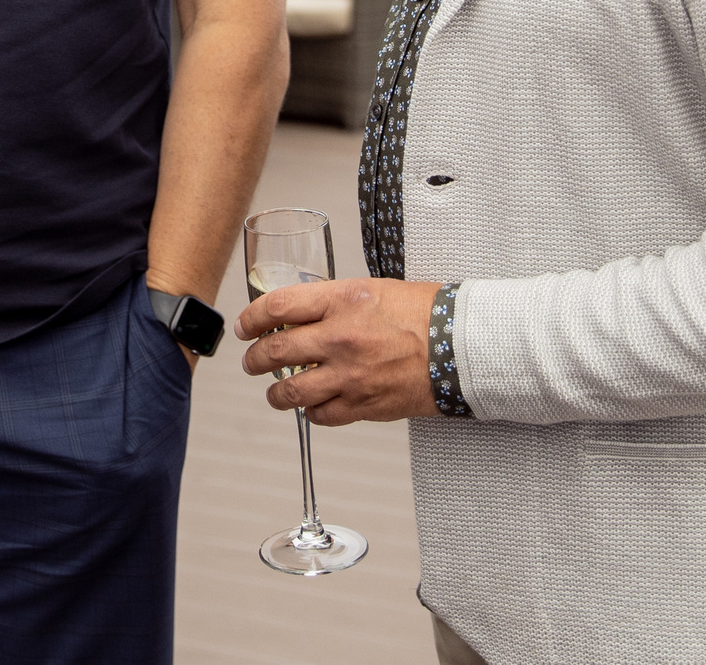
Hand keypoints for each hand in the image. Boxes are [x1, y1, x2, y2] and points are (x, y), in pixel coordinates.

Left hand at [236, 276, 441, 424]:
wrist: (460, 345)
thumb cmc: (423, 313)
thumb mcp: (372, 289)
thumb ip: (335, 302)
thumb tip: (303, 313)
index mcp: (341, 300)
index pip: (276, 307)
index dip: (251, 318)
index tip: (244, 326)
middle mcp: (340, 338)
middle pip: (275, 352)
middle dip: (255, 359)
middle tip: (252, 361)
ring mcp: (350, 375)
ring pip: (290, 391)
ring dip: (275, 393)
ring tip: (275, 391)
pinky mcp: (363, 404)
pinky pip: (320, 415)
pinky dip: (311, 412)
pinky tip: (313, 404)